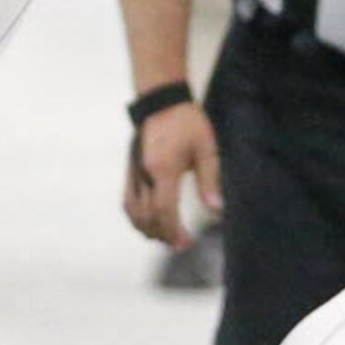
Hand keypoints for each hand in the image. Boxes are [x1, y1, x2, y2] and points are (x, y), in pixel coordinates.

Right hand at [122, 101, 221, 249]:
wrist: (161, 101)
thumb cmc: (187, 122)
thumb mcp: (206, 149)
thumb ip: (209, 180)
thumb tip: (216, 209)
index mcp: (163, 169)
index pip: (164, 211)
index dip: (173, 231)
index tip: (184, 243)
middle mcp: (144, 174)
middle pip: (146, 216)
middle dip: (161, 234)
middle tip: (178, 243)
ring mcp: (133, 172)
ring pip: (132, 211)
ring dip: (146, 228)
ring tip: (163, 236)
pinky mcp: (130, 169)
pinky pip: (128, 200)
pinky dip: (136, 216)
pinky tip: (148, 220)